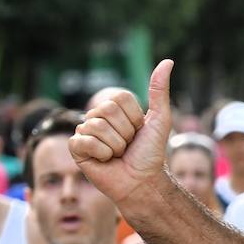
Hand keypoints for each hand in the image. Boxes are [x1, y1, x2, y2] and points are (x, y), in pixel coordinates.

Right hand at [70, 60, 174, 206]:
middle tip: (127, 146)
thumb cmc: (150, 154)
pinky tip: (105, 161)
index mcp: (114, 108)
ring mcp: (84, 131)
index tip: (138, 132)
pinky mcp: (76, 148)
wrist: (142, 182)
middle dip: (125, 133)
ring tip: (117, 155)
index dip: (134, 118)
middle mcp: (97, 117)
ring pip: (97, 126)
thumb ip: (159, 91)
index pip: (119, 98)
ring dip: (115, 145)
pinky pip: (85, 141)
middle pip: (108, 110)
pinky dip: (102, 154)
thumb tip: (168, 61)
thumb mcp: (160, 120)